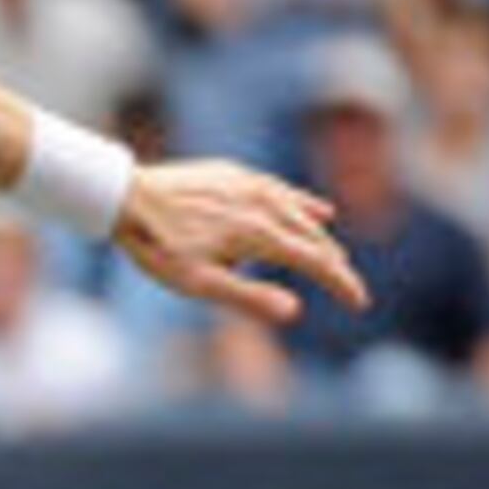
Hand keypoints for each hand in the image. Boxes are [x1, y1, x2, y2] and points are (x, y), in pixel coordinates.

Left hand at [116, 158, 365, 324]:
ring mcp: (252, 187)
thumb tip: (294, 311)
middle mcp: (264, 206)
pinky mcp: (237, 176)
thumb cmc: (159, 247)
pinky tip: (318, 210)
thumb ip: (248, 297)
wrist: (128, 196)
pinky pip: (283, 192)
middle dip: (334, 265)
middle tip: (349, 288)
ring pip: (301, 214)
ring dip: (322, 238)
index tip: (359, 301)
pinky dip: (305, 205)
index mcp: (259, 235)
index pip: (315, 262)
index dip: (341, 283)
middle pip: (313, 238)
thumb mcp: (198, 283)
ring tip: (336, 257)